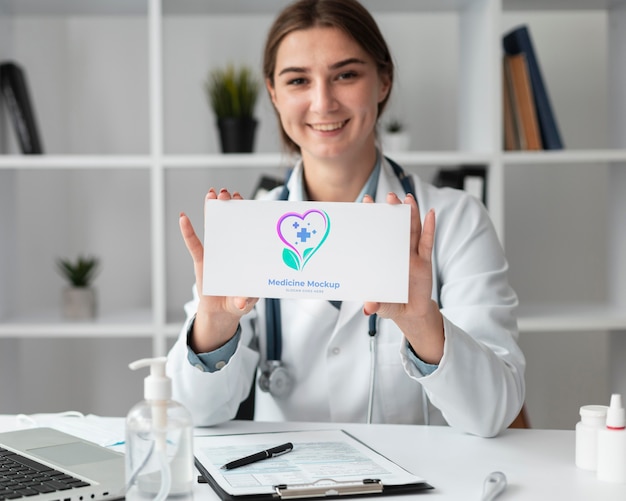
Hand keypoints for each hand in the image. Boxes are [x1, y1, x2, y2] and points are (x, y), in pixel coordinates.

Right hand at [179, 188, 258, 352]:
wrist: (222, 314)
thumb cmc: (239, 302)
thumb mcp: (246, 301)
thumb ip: (245, 300)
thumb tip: (242, 301)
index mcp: (245, 254)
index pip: (247, 230)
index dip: (246, 214)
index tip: (245, 201)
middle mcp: (232, 249)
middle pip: (231, 223)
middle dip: (229, 206)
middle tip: (228, 193)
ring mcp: (216, 253)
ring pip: (214, 228)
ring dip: (211, 210)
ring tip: (211, 194)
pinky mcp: (201, 262)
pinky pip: (194, 245)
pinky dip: (188, 232)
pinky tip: (184, 218)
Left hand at [362, 192, 443, 363]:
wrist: (410, 314)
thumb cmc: (391, 304)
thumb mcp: (381, 305)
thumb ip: (375, 304)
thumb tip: (368, 308)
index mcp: (383, 258)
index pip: (376, 234)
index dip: (372, 218)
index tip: (366, 201)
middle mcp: (397, 252)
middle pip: (396, 227)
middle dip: (393, 210)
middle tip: (390, 196)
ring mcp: (412, 255)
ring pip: (411, 230)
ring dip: (411, 214)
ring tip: (408, 199)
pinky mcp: (425, 262)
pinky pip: (427, 242)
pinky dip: (430, 228)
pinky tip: (431, 214)